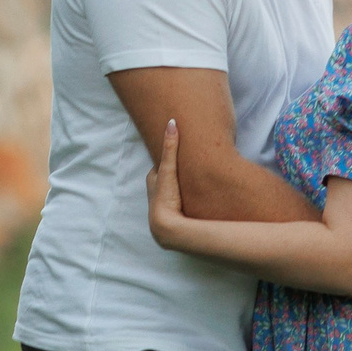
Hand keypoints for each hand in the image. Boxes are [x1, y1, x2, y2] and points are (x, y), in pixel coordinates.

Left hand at [145, 118, 190, 248]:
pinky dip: (187, 198)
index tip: (179, 149)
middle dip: (175, 171)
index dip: (170, 157)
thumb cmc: (164, 198)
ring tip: (196, 179)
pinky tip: (198, 198)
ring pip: (174, 191)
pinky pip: (182, 202)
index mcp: (154, 181)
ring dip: (182, 186)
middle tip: (188, 162)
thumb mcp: (168, 170)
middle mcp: (157, 192)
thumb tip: (172, 122)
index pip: (162, 165)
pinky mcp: (175, 215)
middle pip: (167, 178)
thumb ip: (171, 148)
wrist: (167, 228)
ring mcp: (166, 205)